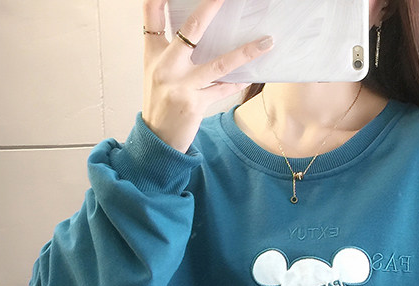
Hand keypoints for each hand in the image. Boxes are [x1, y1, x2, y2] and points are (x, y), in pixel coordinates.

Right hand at [142, 0, 272, 152]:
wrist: (158, 139)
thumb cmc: (160, 102)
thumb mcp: (156, 70)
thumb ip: (169, 47)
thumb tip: (193, 27)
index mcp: (154, 53)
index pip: (152, 12)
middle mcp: (165, 66)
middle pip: (190, 29)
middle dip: (210, 8)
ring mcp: (181, 85)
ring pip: (219, 63)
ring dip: (246, 52)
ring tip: (267, 42)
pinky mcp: (195, 104)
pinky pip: (223, 89)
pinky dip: (238, 83)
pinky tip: (252, 77)